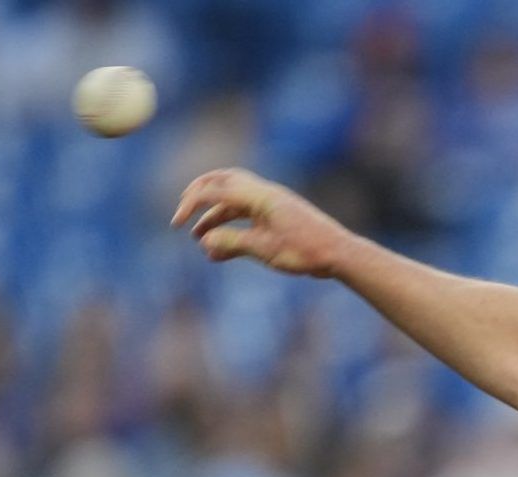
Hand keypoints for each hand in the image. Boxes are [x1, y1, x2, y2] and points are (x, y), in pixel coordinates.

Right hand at [171, 169, 349, 277]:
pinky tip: (223, 249)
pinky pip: (247, 216)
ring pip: (234, 202)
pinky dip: (232, 228)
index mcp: (259, 196)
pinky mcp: (278, 216)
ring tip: (199, 238)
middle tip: (182, 212)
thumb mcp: (264, 250)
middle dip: (199, 195)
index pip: (214, 190)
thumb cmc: (305, 251)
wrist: (340, 254)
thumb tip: (204, 242)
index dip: (192, 204)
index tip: (178, 224)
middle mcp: (263, 194)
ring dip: (215, 217)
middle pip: (222, 182)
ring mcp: (271, 204)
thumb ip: (232, 243)